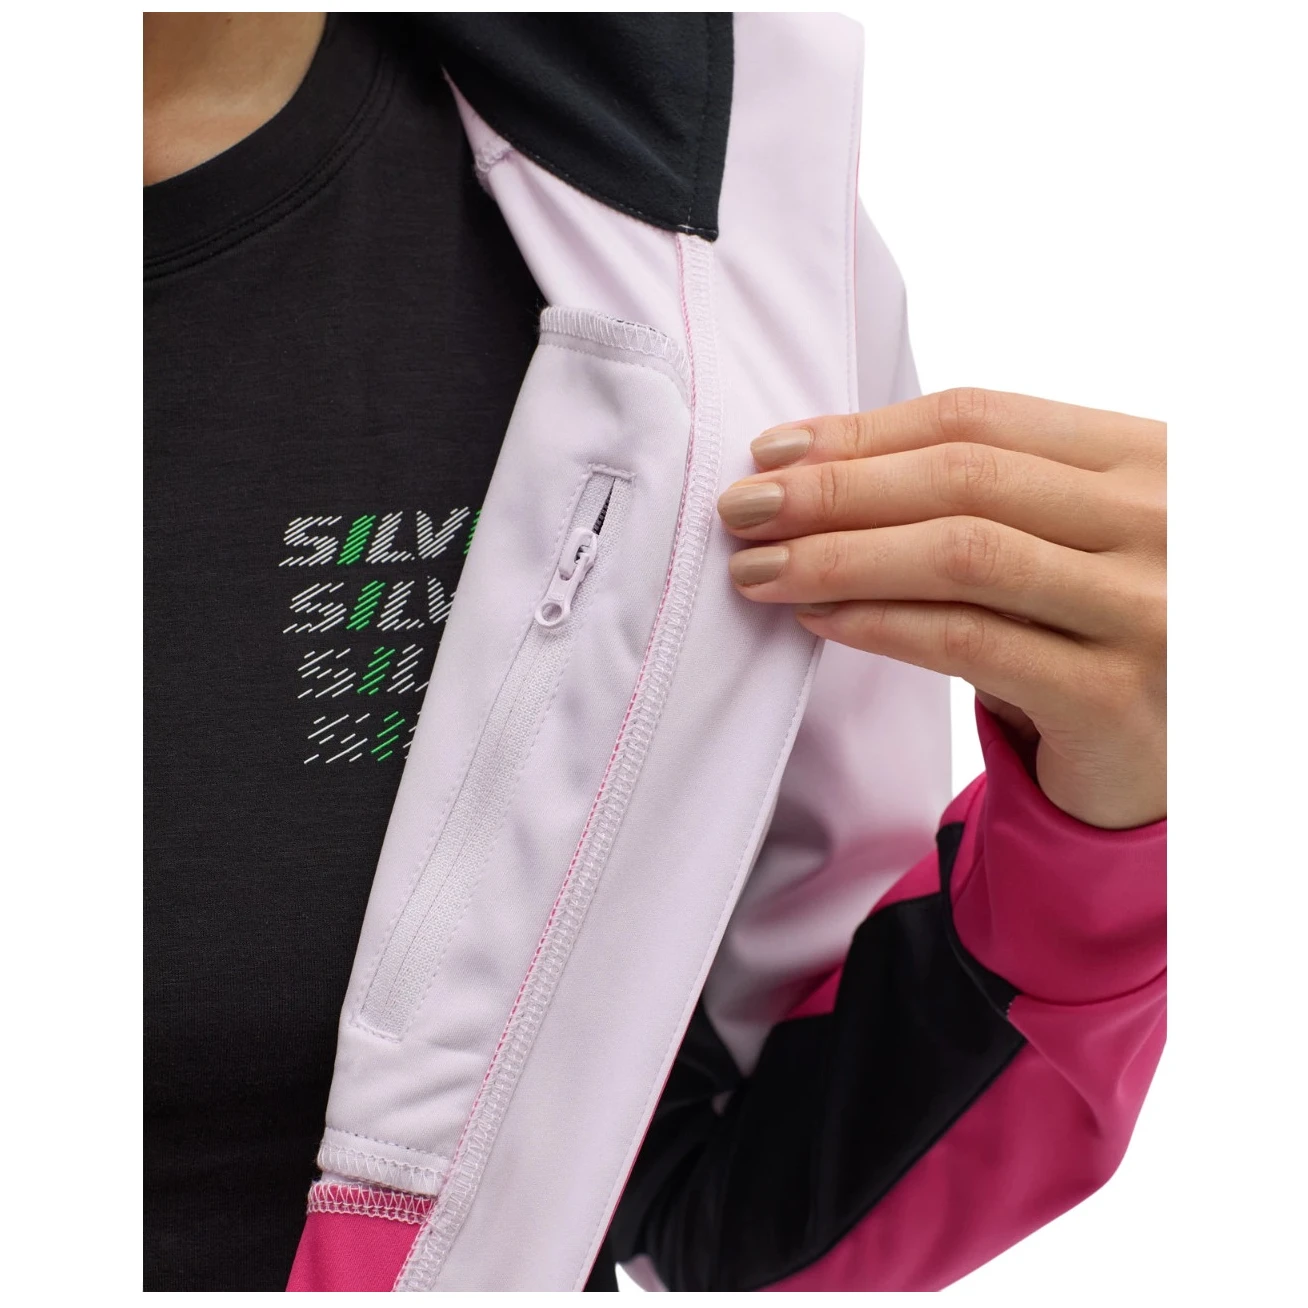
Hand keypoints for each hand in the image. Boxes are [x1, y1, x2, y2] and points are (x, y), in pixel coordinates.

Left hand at [717, 389, 1165, 829]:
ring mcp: (1143, 609)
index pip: (982, 419)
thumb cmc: (1099, 630)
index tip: (775, 451)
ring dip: (839, 556)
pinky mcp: (1112, 696)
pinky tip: (818, 617)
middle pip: (963, 478)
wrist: (1177, 756)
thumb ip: (983, 494)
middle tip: (743, 508)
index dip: (865, 431)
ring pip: (961, 555)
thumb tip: (817, 464)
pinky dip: (878, 624)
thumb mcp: (1067, 538)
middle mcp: (1159, 522)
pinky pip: (967, 643)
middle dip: (834, 490)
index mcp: (1145, 460)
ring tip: (759, 567)